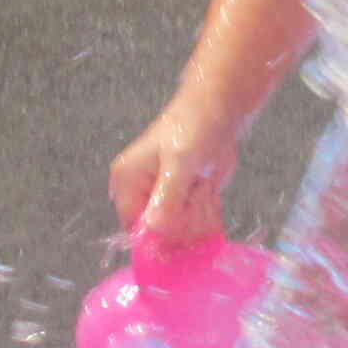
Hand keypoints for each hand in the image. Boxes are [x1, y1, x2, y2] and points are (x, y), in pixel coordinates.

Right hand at [112, 101, 240, 246]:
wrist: (220, 110)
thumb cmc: (193, 128)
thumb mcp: (179, 160)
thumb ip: (167, 196)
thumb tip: (153, 229)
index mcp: (127, 183)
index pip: (136, 228)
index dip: (159, 236)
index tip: (184, 226)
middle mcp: (141, 196)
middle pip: (161, 234)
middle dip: (185, 221)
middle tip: (197, 192)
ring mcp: (165, 201)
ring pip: (182, 232)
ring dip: (199, 215)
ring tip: (203, 185)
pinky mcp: (185, 202)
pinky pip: (195, 225)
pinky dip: (207, 214)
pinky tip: (210, 192)